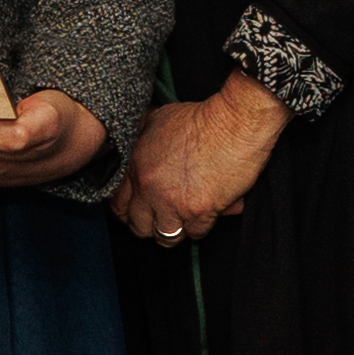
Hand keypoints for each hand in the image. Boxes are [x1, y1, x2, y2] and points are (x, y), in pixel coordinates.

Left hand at [110, 81, 285, 247]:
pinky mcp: (197, 211)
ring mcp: (171, 201)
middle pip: (139, 226)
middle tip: (163, 218)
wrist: (235, 122)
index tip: (139, 212)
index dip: (129, 212)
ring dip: (176, 230)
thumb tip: (140, 152)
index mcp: (136, 165)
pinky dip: (202, 227)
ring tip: (185, 220)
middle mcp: (149, 186)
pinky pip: (194, 234)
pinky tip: (207, 213)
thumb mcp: (160, 120)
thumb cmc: (203, 117)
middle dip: (151, 225)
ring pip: (164, 236)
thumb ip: (143, 141)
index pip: (118, 204)